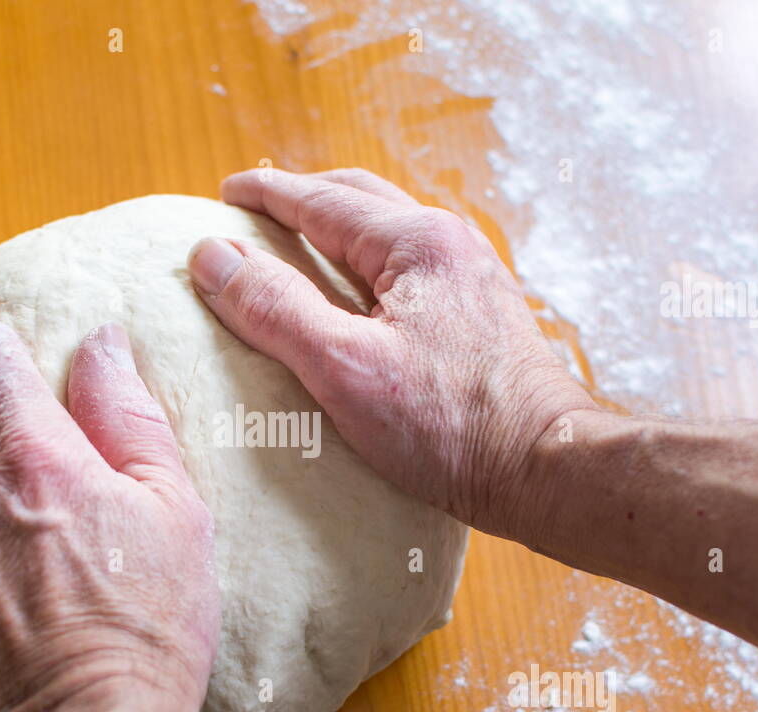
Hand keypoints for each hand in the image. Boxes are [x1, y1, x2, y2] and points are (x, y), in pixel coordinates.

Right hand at [188, 167, 595, 536]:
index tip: (224, 194)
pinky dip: (365, 265)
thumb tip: (212, 255)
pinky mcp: (479, 317)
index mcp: (417, 243)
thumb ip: (275, 308)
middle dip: (302, 200)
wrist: (545, 471)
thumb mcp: (343, 368)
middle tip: (253, 210)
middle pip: (359, 202)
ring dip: (336, 231)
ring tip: (296, 247)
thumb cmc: (450, 426)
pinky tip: (354, 295)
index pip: (321, 200)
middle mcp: (450, 245)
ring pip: (387, 236)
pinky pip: (407, 270)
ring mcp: (470, 279)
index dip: (266, 195)